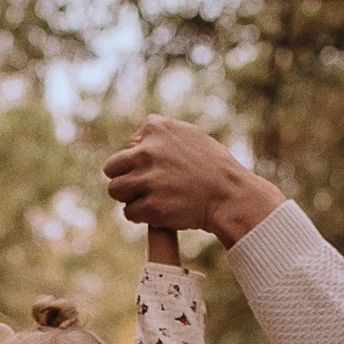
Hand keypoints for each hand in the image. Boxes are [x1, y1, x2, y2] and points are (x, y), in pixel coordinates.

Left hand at [103, 114, 285, 247]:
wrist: (230, 195)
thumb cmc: (214, 167)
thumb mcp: (190, 135)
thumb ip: (160, 135)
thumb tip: (132, 142)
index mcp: (155, 128)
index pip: (129, 146)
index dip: (140, 161)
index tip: (160, 170)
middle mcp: (147, 150)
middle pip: (112, 167)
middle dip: (125, 178)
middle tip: (144, 188)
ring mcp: (147, 179)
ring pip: (116, 190)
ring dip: (130, 198)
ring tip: (150, 200)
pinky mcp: (150, 206)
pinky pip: (129, 212)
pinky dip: (141, 216)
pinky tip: (158, 213)